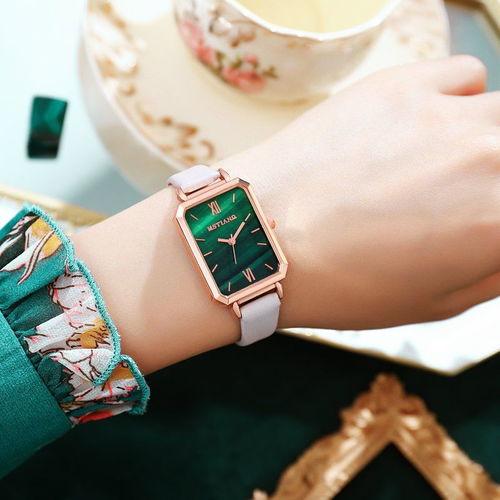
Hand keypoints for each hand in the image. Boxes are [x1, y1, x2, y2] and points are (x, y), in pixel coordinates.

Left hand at [219, 56, 499, 329]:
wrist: (262, 238)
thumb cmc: (341, 284)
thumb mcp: (435, 303)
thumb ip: (498, 266)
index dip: (498, 219)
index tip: (484, 222)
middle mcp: (491, 158)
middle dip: (495, 181)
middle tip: (467, 198)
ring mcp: (448, 114)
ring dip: (488, 140)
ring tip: (447, 166)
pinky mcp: (401, 85)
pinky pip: (465, 76)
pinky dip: (458, 100)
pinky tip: (423, 128)